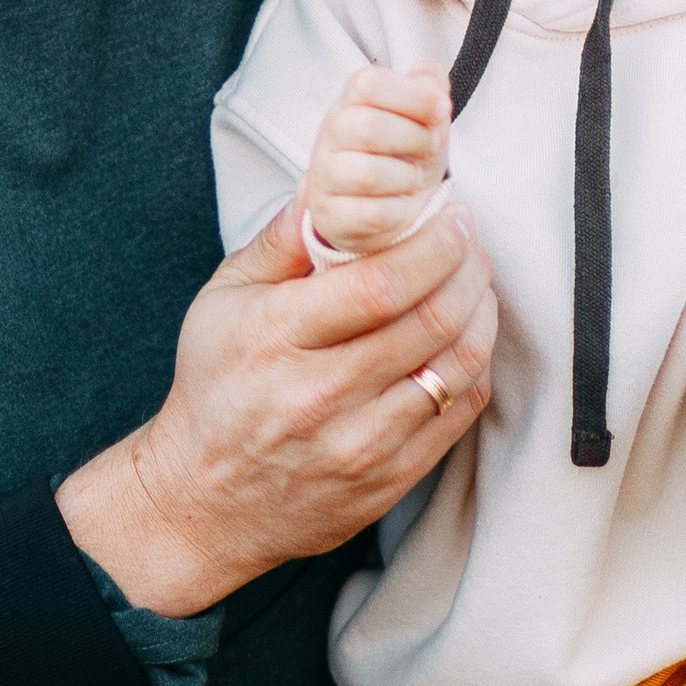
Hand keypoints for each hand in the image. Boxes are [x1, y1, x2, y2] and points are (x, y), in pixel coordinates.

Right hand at [55, 199, 497, 614]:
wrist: (203, 503)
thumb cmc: (214, 390)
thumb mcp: (223, 299)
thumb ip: (282, 239)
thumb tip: (331, 182)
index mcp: (276, 338)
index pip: (381, 284)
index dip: (434, 244)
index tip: (451, 217)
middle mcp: (319, 395)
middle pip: (431, 320)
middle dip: (467, 268)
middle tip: (468, 242)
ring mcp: (359, 445)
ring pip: (458, 367)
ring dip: (481, 313)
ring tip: (473, 283)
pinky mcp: (388, 481)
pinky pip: (459, 413)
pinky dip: (475, 365)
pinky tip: (465, 337)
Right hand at [303, 63, 452, 257]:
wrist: (386, 208)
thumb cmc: (401, 156)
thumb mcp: (422, 118)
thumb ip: (428, 88)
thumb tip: (430, 78)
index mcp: (351, 102)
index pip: (369, 84)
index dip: (413, 96)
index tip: (440, 110)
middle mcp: (332, 135)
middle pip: (369, 128)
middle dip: (416, 139)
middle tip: (430, 148)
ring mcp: (326, 176)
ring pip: (368, 174)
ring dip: (406, 177)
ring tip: (412, 178)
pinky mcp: (330, 215)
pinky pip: (371, 213)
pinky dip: (398, 210)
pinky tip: (399, 204)